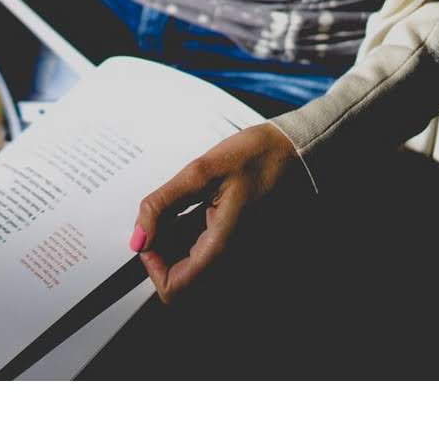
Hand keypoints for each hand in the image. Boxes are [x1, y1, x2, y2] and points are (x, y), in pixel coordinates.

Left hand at [129, 123, 300, 303]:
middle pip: (183, 280)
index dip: (152, 265)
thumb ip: (163, 204)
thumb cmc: (259, 155)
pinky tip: (199, 208)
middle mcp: (237, 261)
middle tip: (166, 214)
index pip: (174, 288)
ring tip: (187, 205)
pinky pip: (211, 256)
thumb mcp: (201, 170)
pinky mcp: (244, 248)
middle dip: (164, 250)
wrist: (300, 151)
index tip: (150, 234)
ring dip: (179, 243)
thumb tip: (138, 237)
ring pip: (196, 269)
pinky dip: (195, 238)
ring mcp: (243, 258)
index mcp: (225, 246)